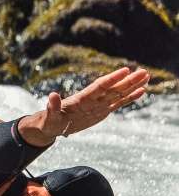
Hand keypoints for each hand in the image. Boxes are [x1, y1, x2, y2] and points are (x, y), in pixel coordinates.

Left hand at [18, 67, 149, 146]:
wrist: (52, 126)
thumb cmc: (48, 121)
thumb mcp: (49, 116)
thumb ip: (52, 107)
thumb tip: (52, 95)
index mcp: (81, 99)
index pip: (99, 87)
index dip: (112, 79)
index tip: (125, 70)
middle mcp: (92, 100)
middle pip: (112, 88)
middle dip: (128, 81)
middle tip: (144, 72)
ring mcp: (98, 105)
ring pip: (118, 94)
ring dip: (132, 86)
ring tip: (146, 76)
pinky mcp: (102, 111)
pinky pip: (118, 103)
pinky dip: (129, 98)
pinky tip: (141, 91)